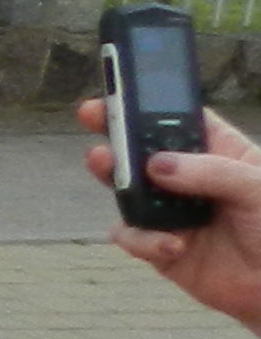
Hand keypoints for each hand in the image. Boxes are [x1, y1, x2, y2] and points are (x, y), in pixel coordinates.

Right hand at [79, 99, 260, 336]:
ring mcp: (173, 213)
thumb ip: (209, 172)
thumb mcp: (256, 189)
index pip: (183, 121)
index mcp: (221, 154)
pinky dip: (144, 240)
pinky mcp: (160, 247)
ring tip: (105, 165)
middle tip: (94, 115)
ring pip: (129, 189)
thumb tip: (156, 165)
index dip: (153, 104)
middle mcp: (191, 180)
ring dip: (116, 178)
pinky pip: (133, 236)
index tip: (124, 91)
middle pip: (145, 149)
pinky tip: (172, 245)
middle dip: (118, 131)